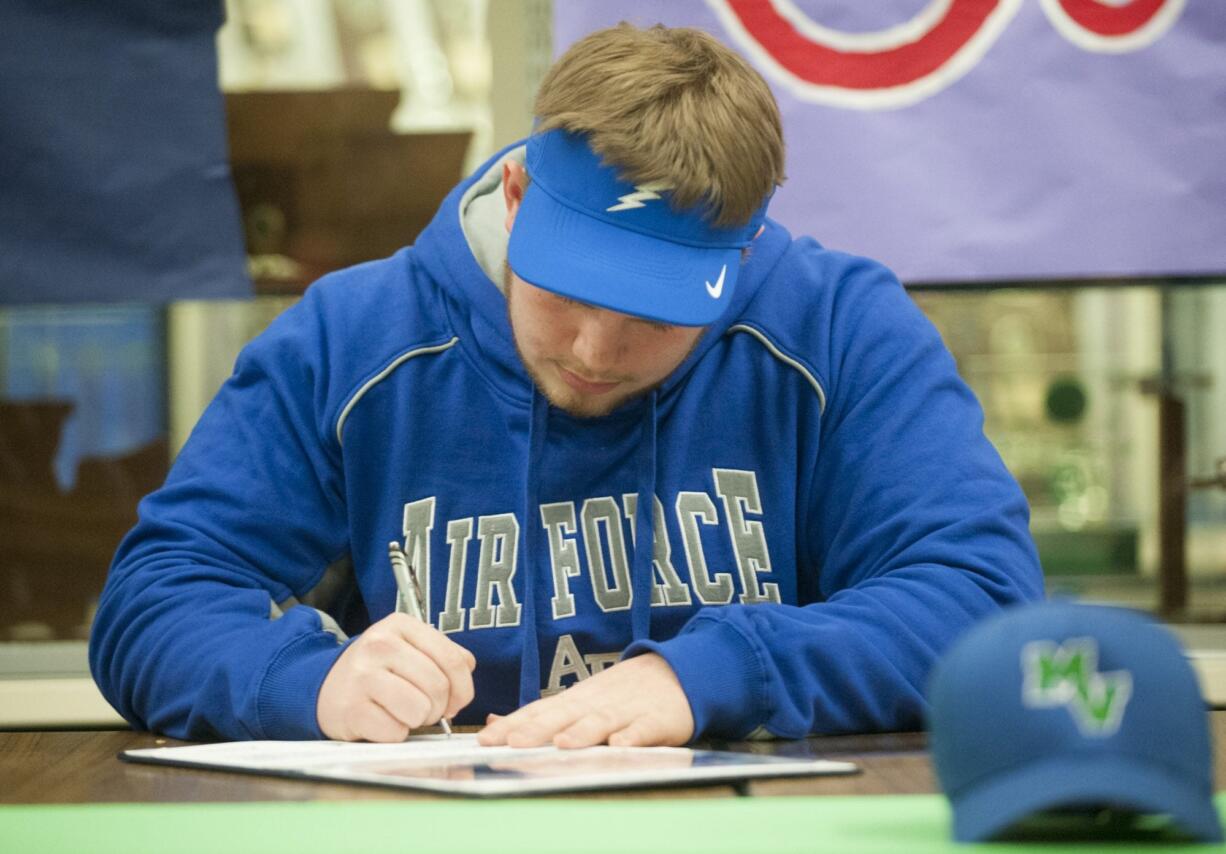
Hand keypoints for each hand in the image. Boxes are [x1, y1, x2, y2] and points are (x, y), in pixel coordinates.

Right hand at [317, 612, 475, 741]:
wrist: (326, 686)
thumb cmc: (378, 669)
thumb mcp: (409, 647)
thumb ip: (444, 654)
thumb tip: (466, 670)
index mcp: (400, 624)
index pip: (453, 659)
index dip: (463, 688)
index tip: (457, 699)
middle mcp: (379, 644)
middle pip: (438, 686)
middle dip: (439, 707)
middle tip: (426, 708)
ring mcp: (362, 676)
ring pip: (419, 709)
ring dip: (419, 720)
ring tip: (404, 712)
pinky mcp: (351, 708)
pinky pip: (395, 731)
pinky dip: (396, 733)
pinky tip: (383, 720)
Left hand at [477, 653, 693, 748]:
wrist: (677, 672)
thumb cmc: (621, 693)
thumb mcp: (578, 698)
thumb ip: (540, 714)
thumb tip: (495, 722)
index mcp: (576, 700)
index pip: (538, 711)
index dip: (512, 725)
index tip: (485, 740)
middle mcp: (596, 703)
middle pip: (563, 715)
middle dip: (536, 729)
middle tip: (512, 742)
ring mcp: (626, 710)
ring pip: (600, 721)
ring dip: (581, 732)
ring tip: (561, 744)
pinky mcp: (656, 720)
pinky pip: (643, 729)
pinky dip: (631, 736)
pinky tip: (619, 745)